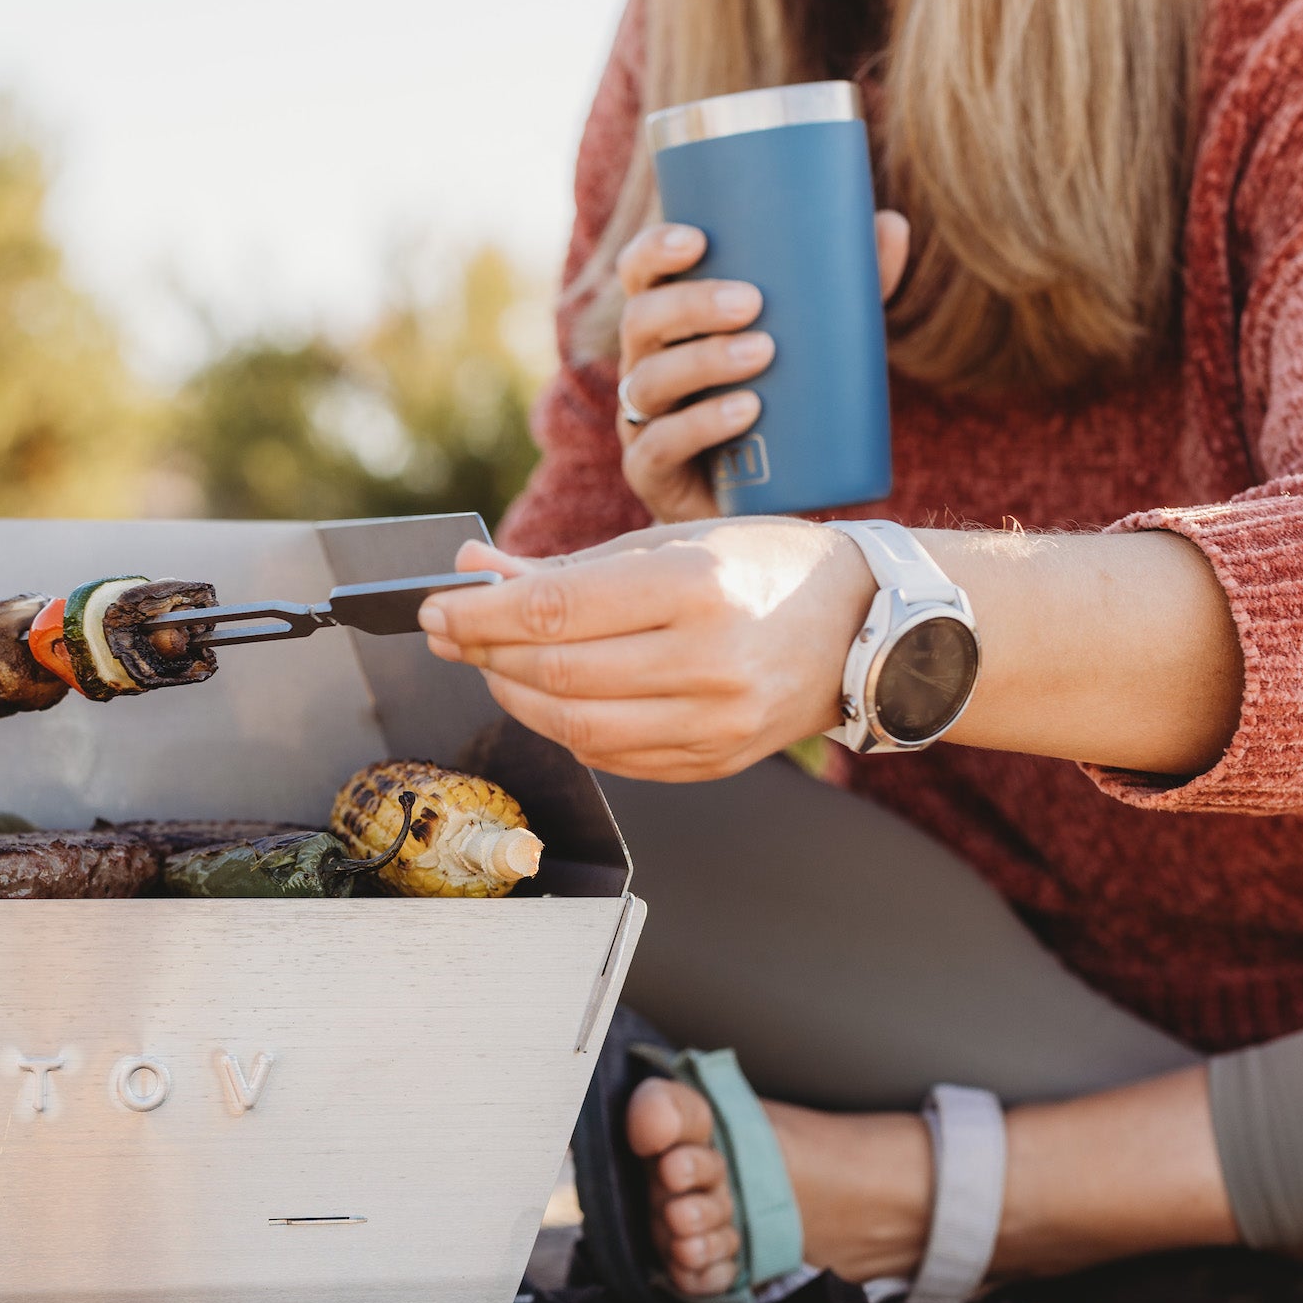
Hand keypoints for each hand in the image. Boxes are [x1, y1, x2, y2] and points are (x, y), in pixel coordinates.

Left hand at [419, 523, 873, 781]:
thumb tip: (473, 570)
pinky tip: (547, 698)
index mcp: (697, 588)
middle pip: (557, 674)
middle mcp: (709, 661)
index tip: (436, 608)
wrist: (866, 627)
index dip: (481, 615)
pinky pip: (612, 756)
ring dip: (514, 697)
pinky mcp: (714, 762)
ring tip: (491, 665)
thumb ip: (569, 566)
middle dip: (485, 654)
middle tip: (447, 635)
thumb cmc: (763, 568)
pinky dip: (565, 728)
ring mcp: (715, 722)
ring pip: (575, 726)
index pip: (557, 611)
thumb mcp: (671, 541)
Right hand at [613, 211, 909, 521]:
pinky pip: (659, 447)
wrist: (769, 502)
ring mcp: (642, 422)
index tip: (697, 239)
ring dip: (702, 361)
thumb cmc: (787, 404)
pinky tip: (743, 412)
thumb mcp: (817, 341)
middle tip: (753, 302)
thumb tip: (889, 225)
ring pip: (648, 382)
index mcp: (669, 325)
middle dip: (691, 305)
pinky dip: (701, 425)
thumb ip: (849, 285)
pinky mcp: (652, 473)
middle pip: (641, 320)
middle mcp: (644, 365)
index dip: (653, 251)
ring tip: (763, 354)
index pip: (640, 276)